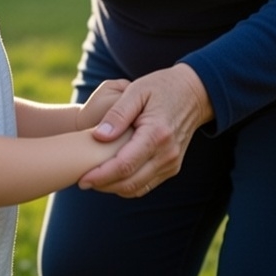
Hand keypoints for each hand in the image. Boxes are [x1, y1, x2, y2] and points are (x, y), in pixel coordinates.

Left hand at [79, 63, 212, 197]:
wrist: (194, 94)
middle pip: (130, 182)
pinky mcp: (172, 167)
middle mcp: (167, 153)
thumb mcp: (137, 90)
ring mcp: (172, 163)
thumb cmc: (161, 88)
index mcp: (157, 134)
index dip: (101, 175)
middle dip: (103, 185)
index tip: (82, 178)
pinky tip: (112, 177)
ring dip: (114, 188)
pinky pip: (146, 185)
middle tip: (82, 181)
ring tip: (94, 179)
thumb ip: (118, 113)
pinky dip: (127, 186)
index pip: (125, 165)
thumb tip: (99, 137)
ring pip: (137, 188)